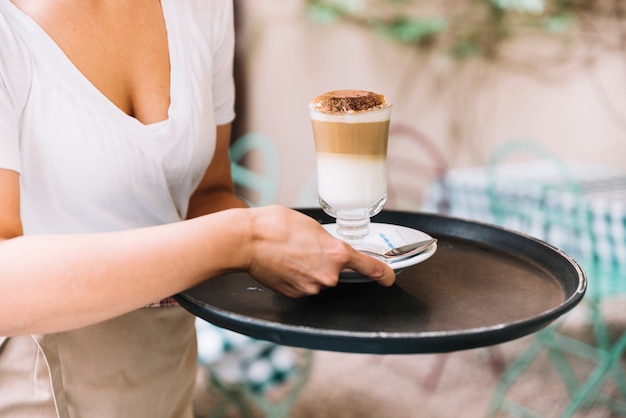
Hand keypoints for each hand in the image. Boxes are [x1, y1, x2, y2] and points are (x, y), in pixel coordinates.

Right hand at [246, 206, 395, 296]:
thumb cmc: (275, 226)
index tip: (389, 277)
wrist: (246, 241)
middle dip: (327, 261)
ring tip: (291, 253)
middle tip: (306, 247)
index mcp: (337, 254)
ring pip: (320, 279)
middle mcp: (328, 276)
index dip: (384, 274)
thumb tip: (328, 250)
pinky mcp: (295, 295)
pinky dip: (298, 277)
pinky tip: (285, 264)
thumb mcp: (311, 225)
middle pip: (338, 272)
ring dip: (311, 269)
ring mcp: (311, 288)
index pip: (371, 268)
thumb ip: (327, 241)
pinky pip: (304, 286)